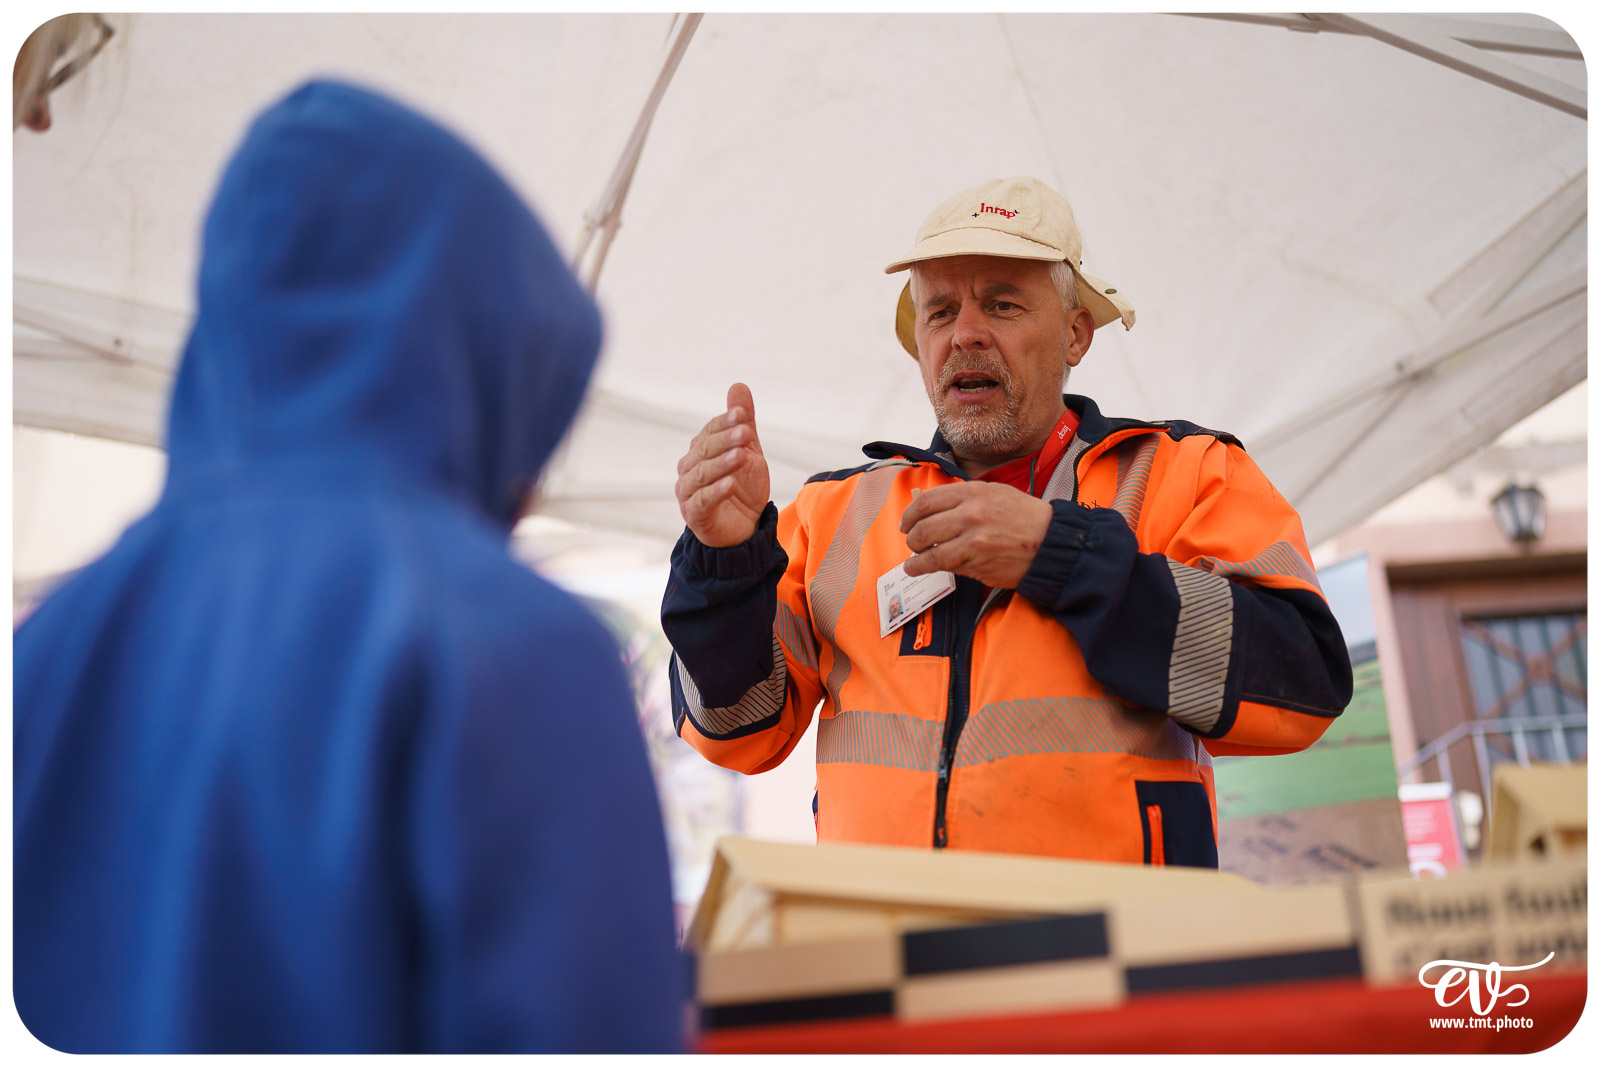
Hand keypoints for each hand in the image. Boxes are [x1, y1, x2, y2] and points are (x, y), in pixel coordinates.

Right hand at [675, 383, 771, 547]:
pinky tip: (731, 484)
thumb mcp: (748, 452)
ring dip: (722, 463)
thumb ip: (742, 423)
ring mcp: (688, 492)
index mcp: (699, 451)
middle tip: (746, 432)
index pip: (709, 431)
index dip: (725, 422)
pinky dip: (716, 491)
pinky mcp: (694, 515)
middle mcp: (688, 469)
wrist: (743, 529)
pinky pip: (702, 501)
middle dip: (726, 440)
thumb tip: (738, 385)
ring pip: (702, 474)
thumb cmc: (742, 489)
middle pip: (704, 450)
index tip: (742, 414)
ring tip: (742, 456)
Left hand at [899, 482, 1052, 588]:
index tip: (906, 523)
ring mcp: (973, 541)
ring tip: (913, 563)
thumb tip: (929, 504)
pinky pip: (947, 566)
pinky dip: (931, 569)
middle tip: (911, 542)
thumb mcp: (994, 493)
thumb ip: (962, 498)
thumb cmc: (1024, 517)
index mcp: (972, 493)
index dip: (910, 514)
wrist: (1051, 541)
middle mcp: (970, 515)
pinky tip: (924, 569)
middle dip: (911, 538)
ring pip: (930, 552)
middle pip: (923, 528)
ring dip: (916, 559)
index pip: (926, 502)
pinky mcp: (978, 563)